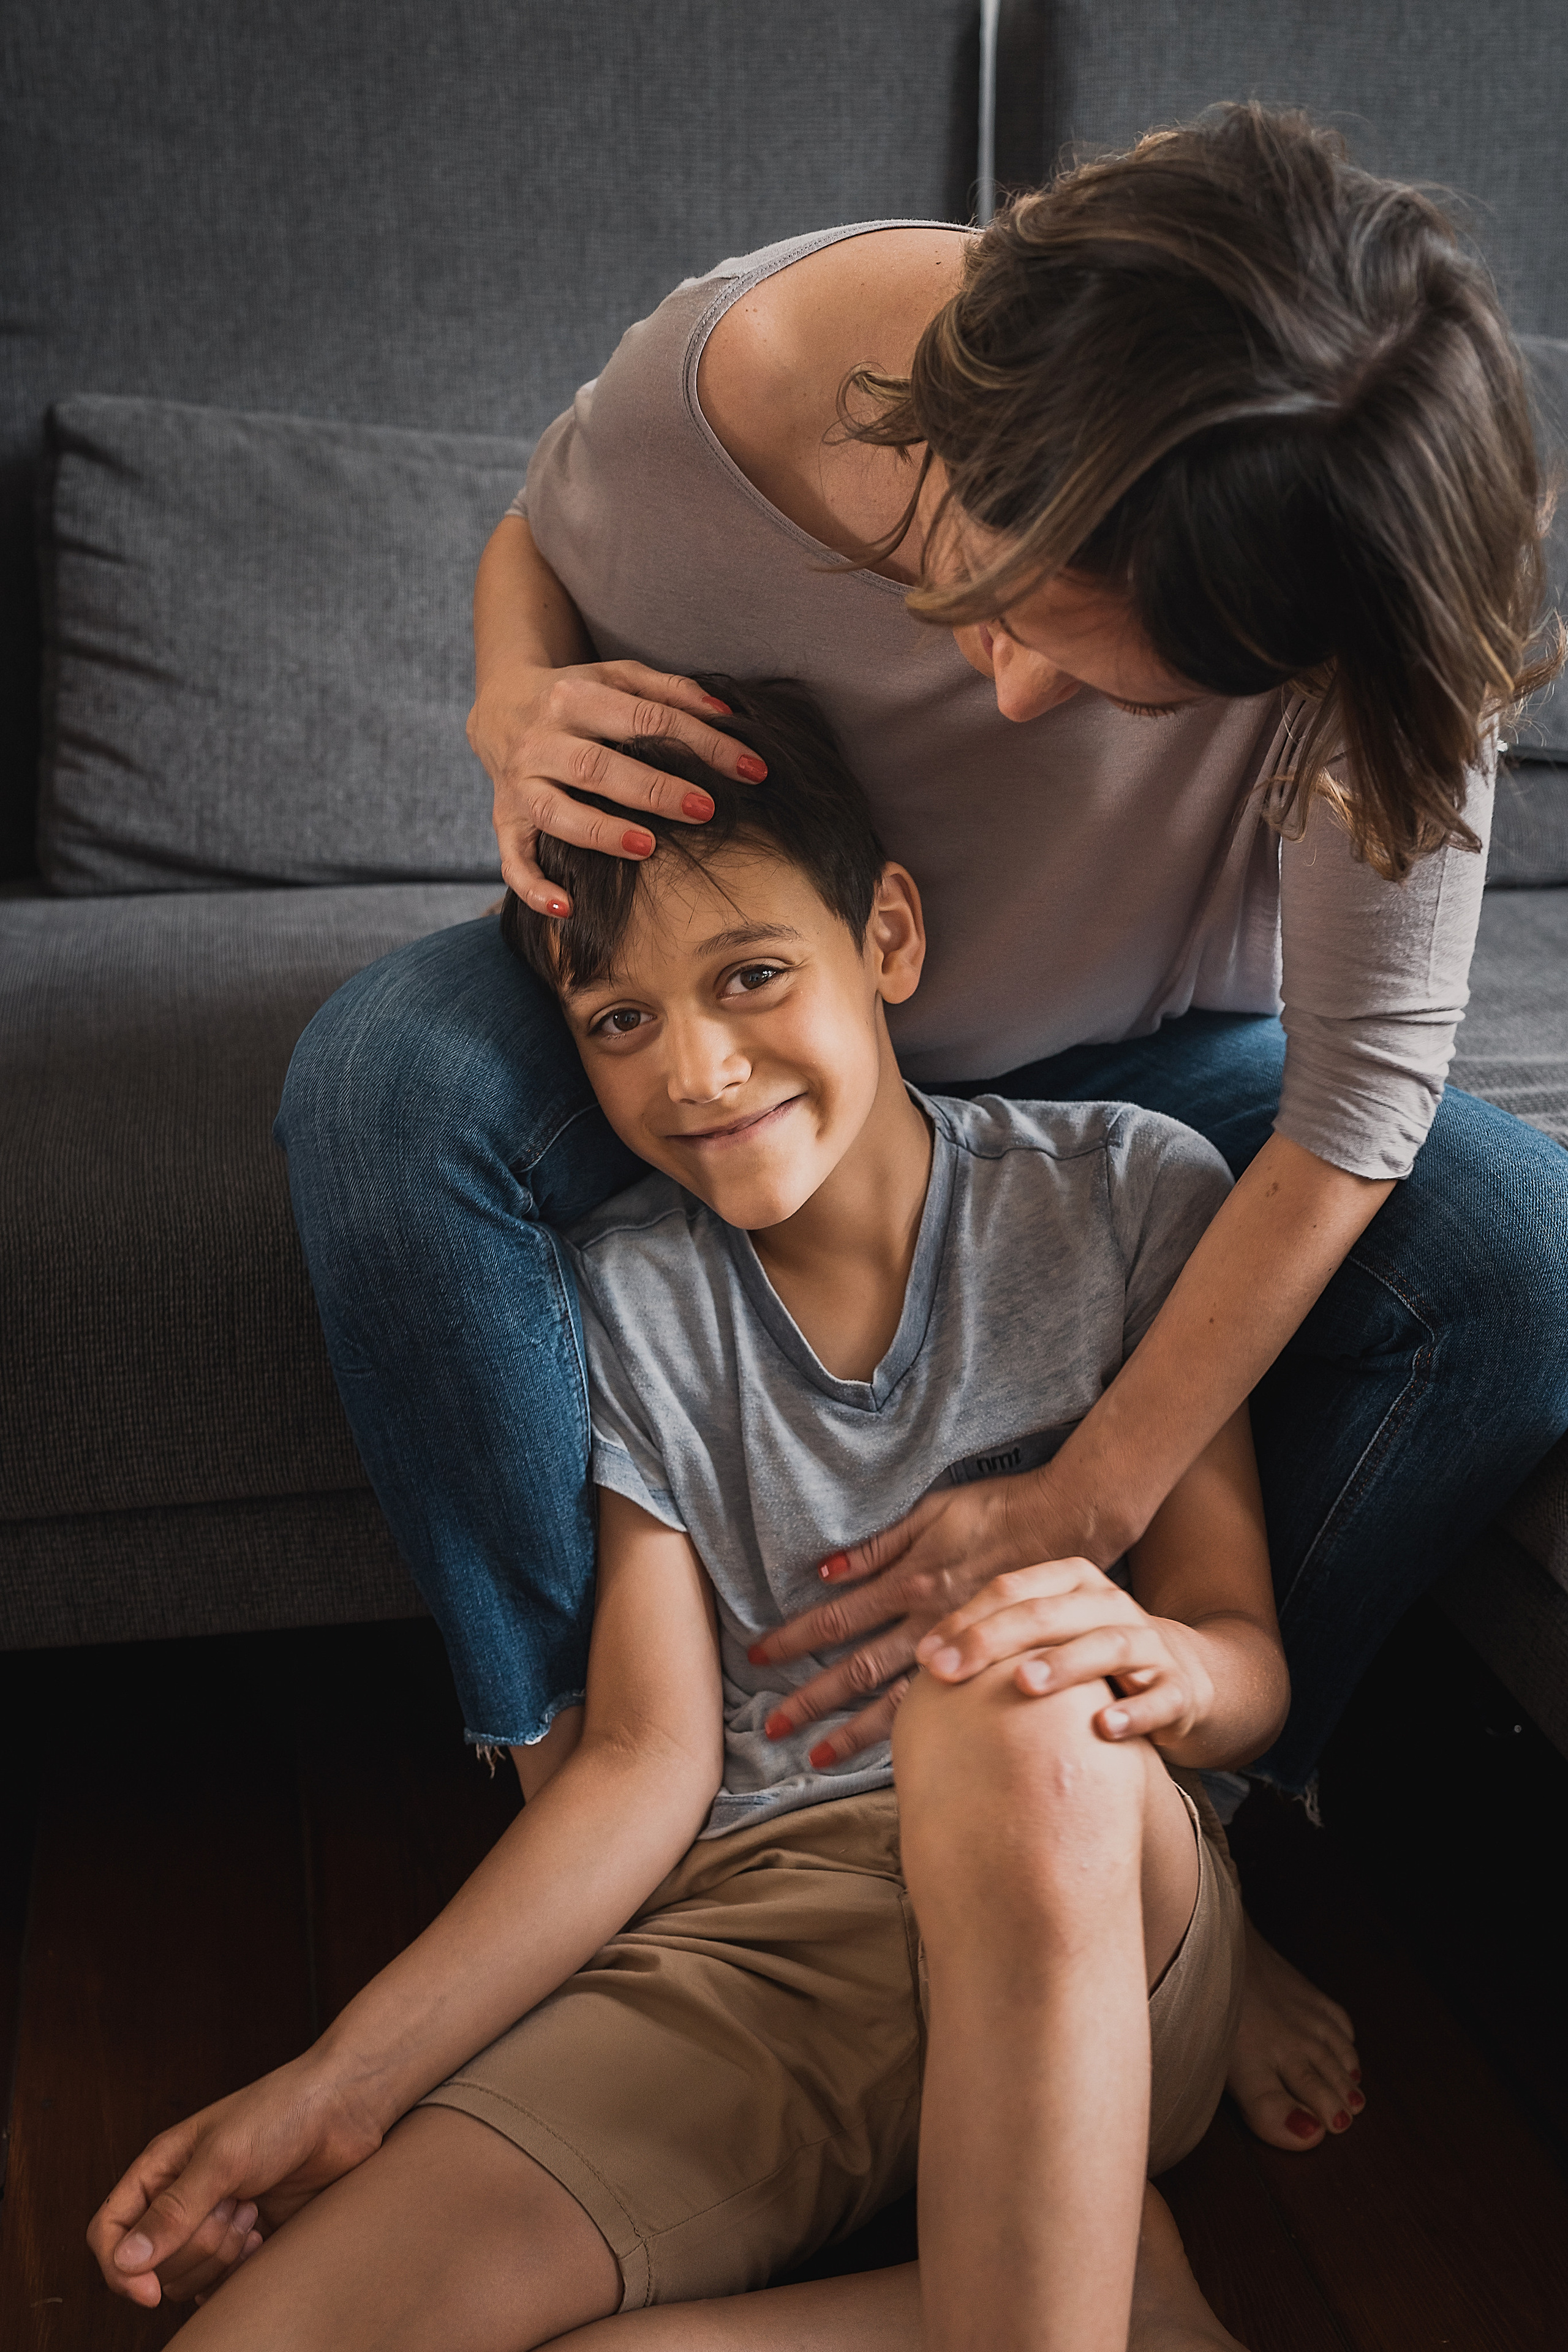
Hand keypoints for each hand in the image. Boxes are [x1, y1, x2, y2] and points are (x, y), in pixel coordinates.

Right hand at [87, 2054, 383, 2308]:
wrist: (344, 2110)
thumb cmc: (281, 2113)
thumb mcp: (223, 2157)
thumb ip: (175, 2211)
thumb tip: (126, 2261)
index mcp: (161, 2168)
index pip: (110, 2231)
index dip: (119, 2267)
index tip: (148, 2292)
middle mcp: (182, 2197)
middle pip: (153, 2264)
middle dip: (195, 2248)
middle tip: (234, 2206)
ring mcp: (214, 2220)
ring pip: (188, 2277)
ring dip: (221, 2255)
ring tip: (252, 2212)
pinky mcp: (247, 2238)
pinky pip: (222, 2283)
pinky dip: (240, 2272)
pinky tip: (263, 2238)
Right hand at [468, 658, 766, 913]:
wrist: (498, 707)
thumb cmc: (575, 697)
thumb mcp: (617, 677)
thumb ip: (669, 690)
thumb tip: (725, 711)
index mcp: (572, 697)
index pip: (645, 720)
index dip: (701, 742)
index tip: (749, 769)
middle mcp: (540, 741)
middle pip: (597, 767)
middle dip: (653, 790)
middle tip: (704, 810)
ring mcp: (518, 784)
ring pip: (556, 813)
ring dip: (601, 833)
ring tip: (647, 847)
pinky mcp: (503, 820)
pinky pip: (512, 859)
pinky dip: (533, 887)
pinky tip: (567, 907)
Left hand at [751, 1474, 1071, 1765]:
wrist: (1070, 1523)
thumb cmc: (998, 1509)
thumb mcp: (933, 1511)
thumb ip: (879, 1546)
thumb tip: (824, 1571)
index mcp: (910, 1580)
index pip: (836, 1617)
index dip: (794, 1637)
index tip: (758, 1657)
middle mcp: (928, 1622)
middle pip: (857, 1669)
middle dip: (810, 1699)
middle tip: (770, 1730)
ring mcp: (960, 1649)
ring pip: (896, 1701)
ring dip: (853, 1732)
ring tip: (817, 1760)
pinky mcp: (989, 1663)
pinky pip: (945, 1706)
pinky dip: (912, 1732)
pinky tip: (894, 1754)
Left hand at [915, 1557, 1215, 1747]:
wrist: (1180, 1677)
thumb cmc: (1088, 1657)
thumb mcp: (1045, 1634)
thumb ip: (994, 1634)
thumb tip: (917, 1655)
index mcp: (1071, 1582)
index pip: (1010, 1590)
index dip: (965, 1620)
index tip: (925, 1657)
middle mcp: (1110, 1605)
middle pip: (1047, 1613)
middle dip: (992, 1641)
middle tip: (948, 1673)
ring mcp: (1148, 1644)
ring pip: (1105, 1645)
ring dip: (1063, 1664)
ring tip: (1024, 1684)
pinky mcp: (1177, 1689)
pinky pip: (1158, 1698)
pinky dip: (1133, 1712)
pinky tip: (1103, 1728)